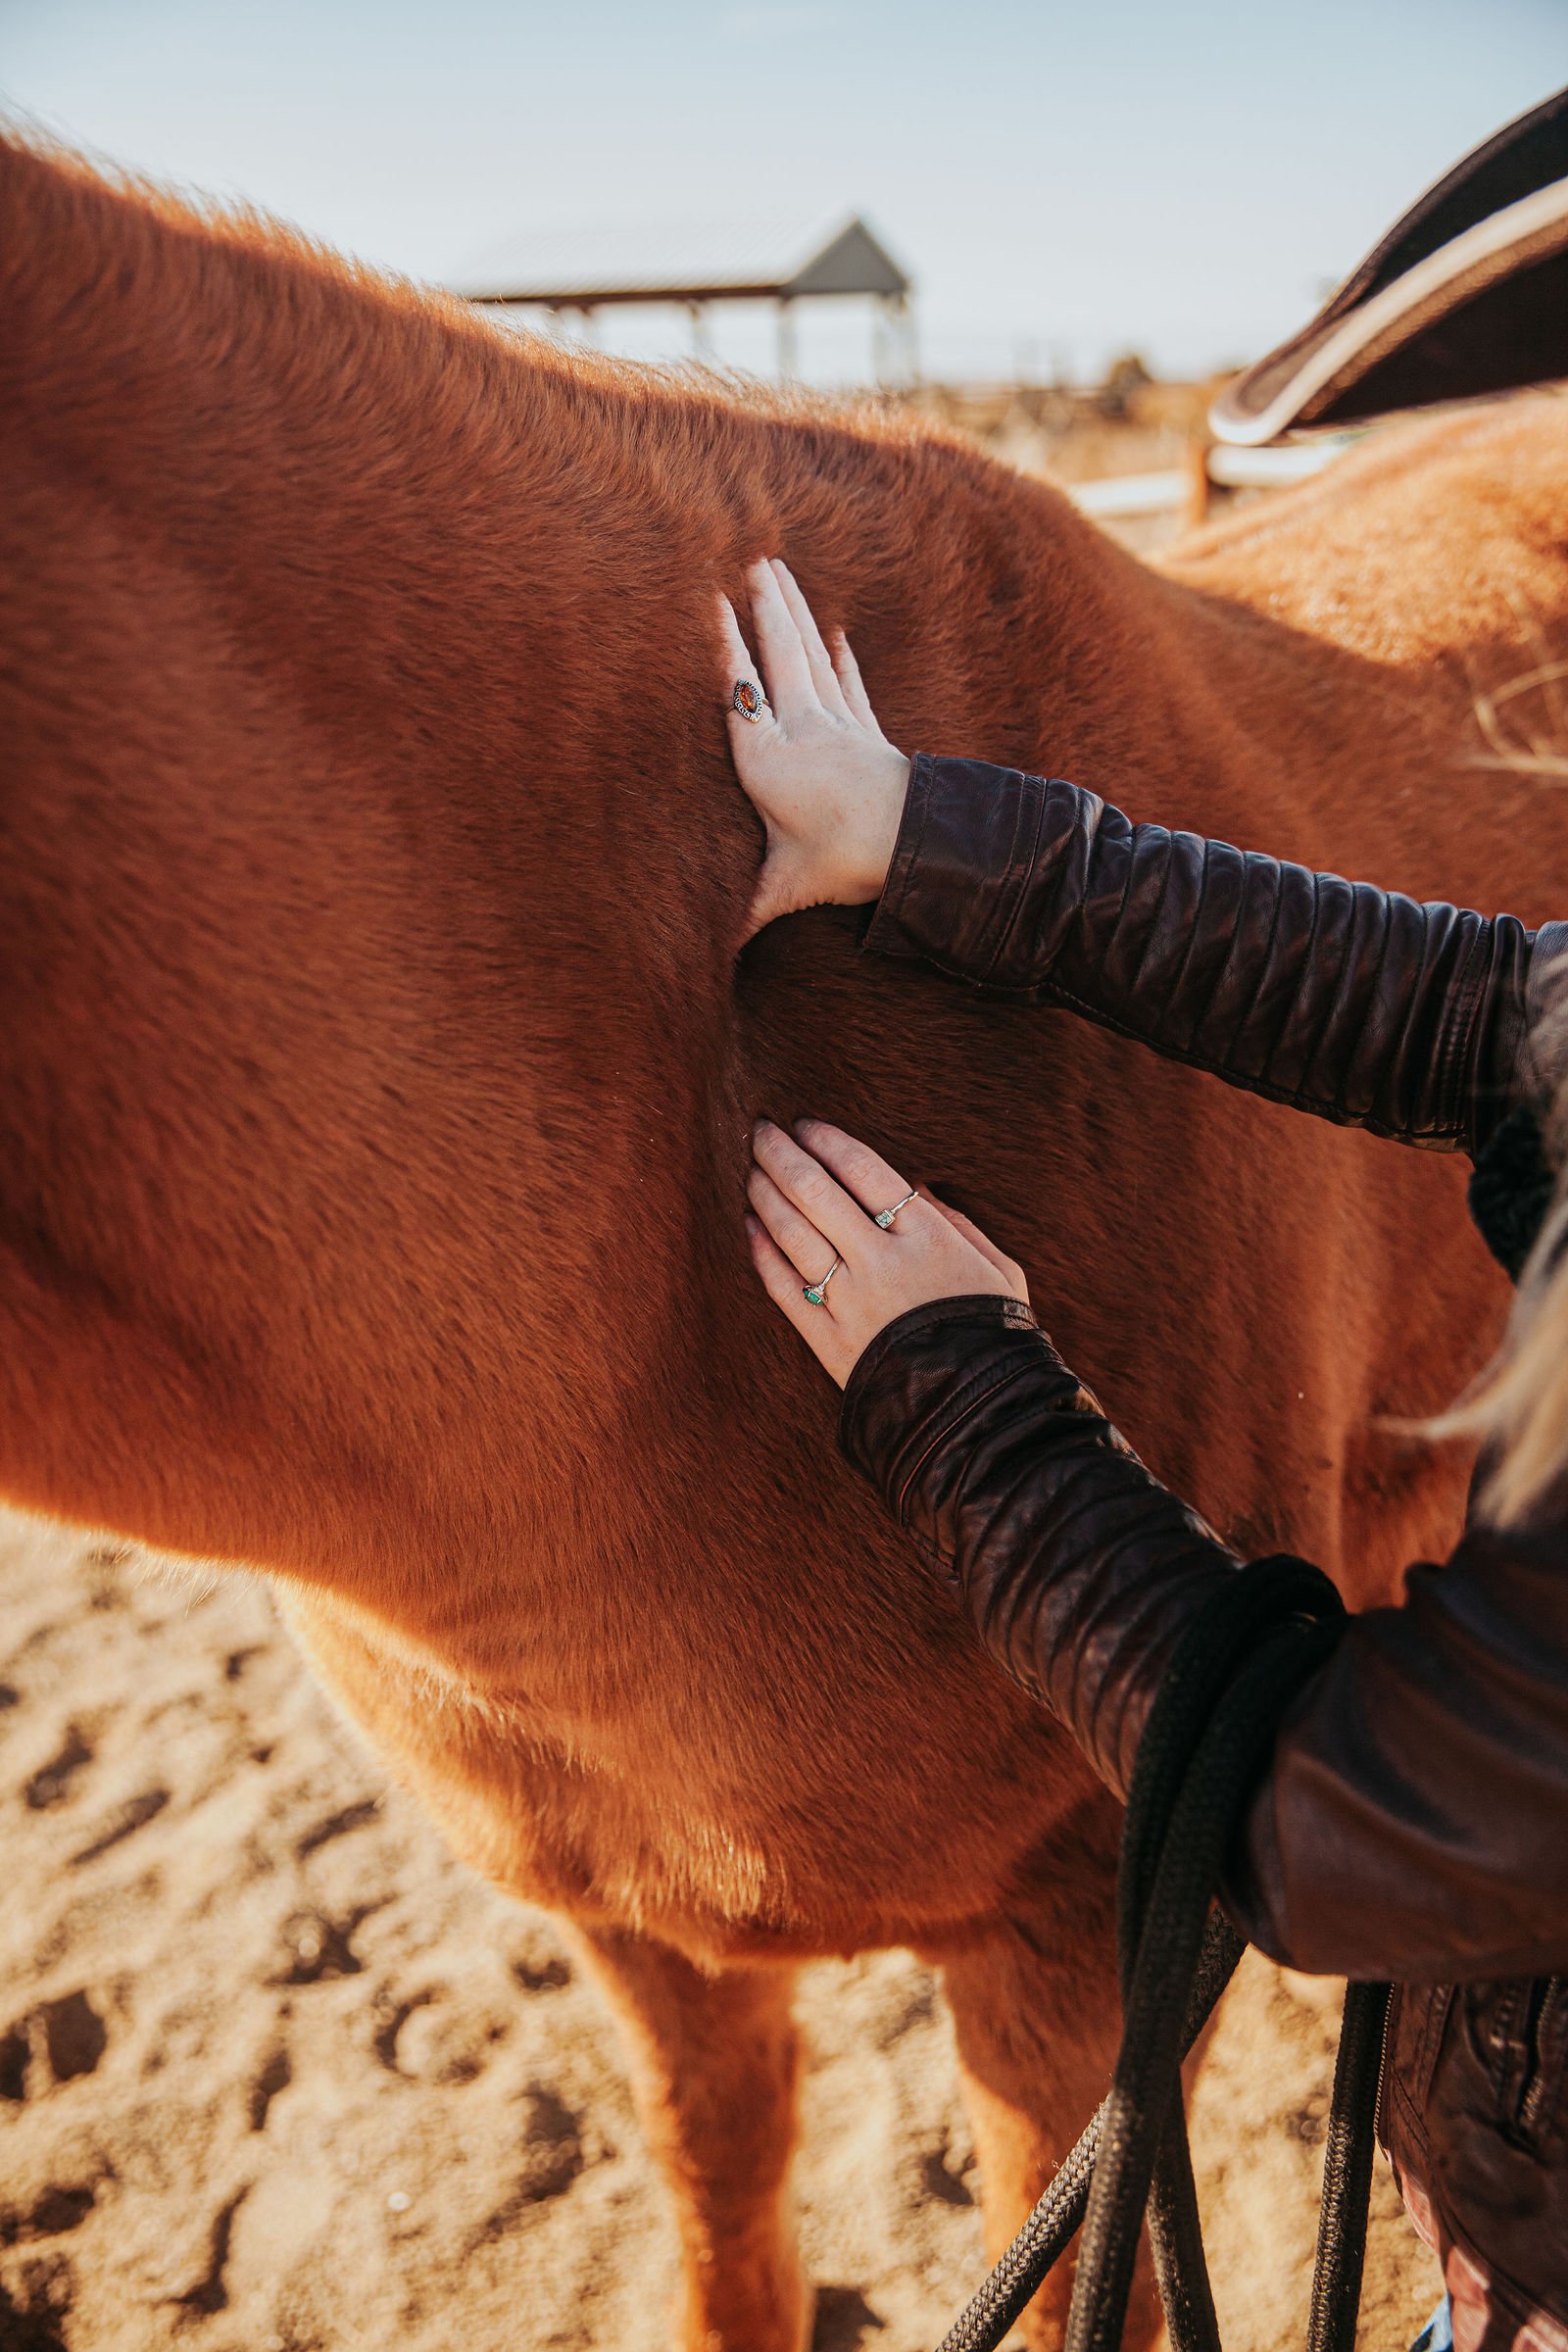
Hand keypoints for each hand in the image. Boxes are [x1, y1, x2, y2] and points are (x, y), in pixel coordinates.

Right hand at [719, 557, 911, 938]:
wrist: (914, 844)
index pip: (737, 693)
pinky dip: (843, 658)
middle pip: (779, 655)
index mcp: (766, 761)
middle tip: (751, 558)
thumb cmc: (843, 862)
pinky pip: (850, 684)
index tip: (709, 602)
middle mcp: (801, 731)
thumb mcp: (784, 887)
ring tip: (780, 571)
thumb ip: (744, 910)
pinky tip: (838, 633)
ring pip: (812, 656)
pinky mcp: (868, 733)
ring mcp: (839, 725)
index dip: (723, 647)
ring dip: (797, 613)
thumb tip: (709, 961)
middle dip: (764, 607)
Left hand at [745, 1116, 1028, 1387]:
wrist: (979, 1415)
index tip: (806, 1124)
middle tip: (761, 1130)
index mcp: (929, 1237)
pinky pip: (785, 1288)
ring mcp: (852, 1302)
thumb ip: (957, 1223)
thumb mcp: (998, 1269)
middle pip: (818, 1193)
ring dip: (767, 1196)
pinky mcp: (829, 1341)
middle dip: (783, 1155)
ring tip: (751, 1171)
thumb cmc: (995, 1336)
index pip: (865, 1172)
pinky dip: (763, 1254)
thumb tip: (916, 1188)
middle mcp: (883, 1263)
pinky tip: (749, 1227)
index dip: (829, 1142)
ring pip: (794, 1235)